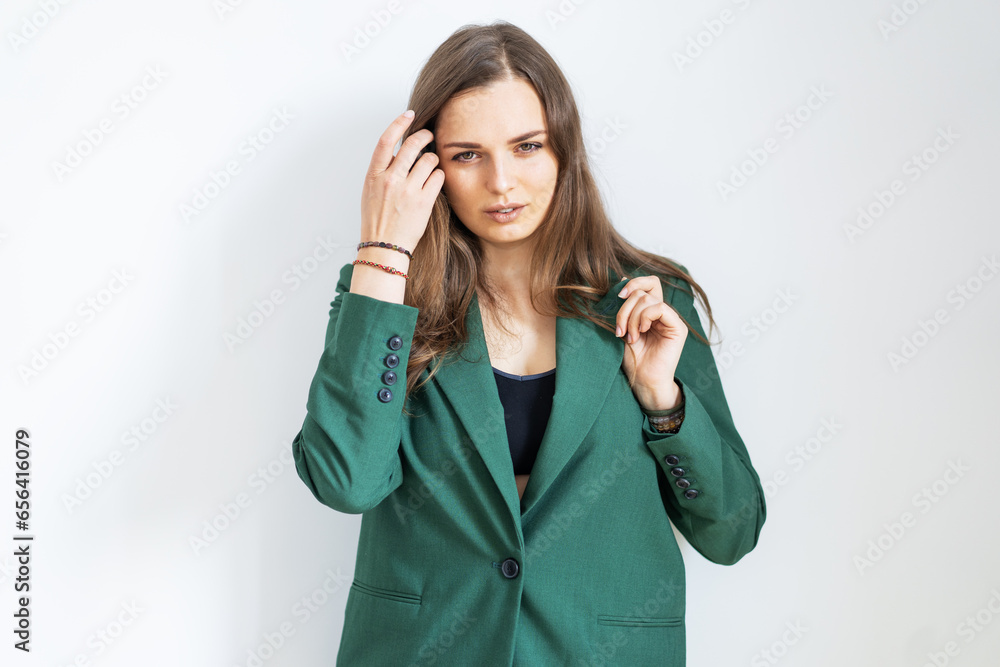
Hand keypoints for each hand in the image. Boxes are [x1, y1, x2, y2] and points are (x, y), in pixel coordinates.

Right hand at [360, 111, 444, 250]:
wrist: (384, 247)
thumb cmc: (377, 220)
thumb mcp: (370, 192)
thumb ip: (383, 171)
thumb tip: (399, 152)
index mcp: (374, 175)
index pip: (386, 140)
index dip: (399, 123)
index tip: (409, 115)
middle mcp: (390, 180)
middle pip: (412, 145)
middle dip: (424, 136)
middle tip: (430, 136)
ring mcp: (407, 190)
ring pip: (429, 159)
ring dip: (433, 160)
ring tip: (430, 168)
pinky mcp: (424, 201)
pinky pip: (438, 177)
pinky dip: (439, 176)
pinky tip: (434, 182)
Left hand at [614, 275, 687, 410]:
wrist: (643, 381)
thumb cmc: (634, 359)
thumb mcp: (623, 328)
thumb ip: (624, 307)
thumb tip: (621, 280)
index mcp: (651, 311)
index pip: (648, 283)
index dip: (632, 283)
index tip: (617, 297)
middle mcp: (663, 313)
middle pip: (644, 290)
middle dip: (625, 308)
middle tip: (620, 330)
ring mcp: (671, 319)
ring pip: (648, 299)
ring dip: (632, 317)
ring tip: (630, 336)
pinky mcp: (677, 327)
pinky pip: (660, 308)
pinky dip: (645, 318)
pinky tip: (641, 333)